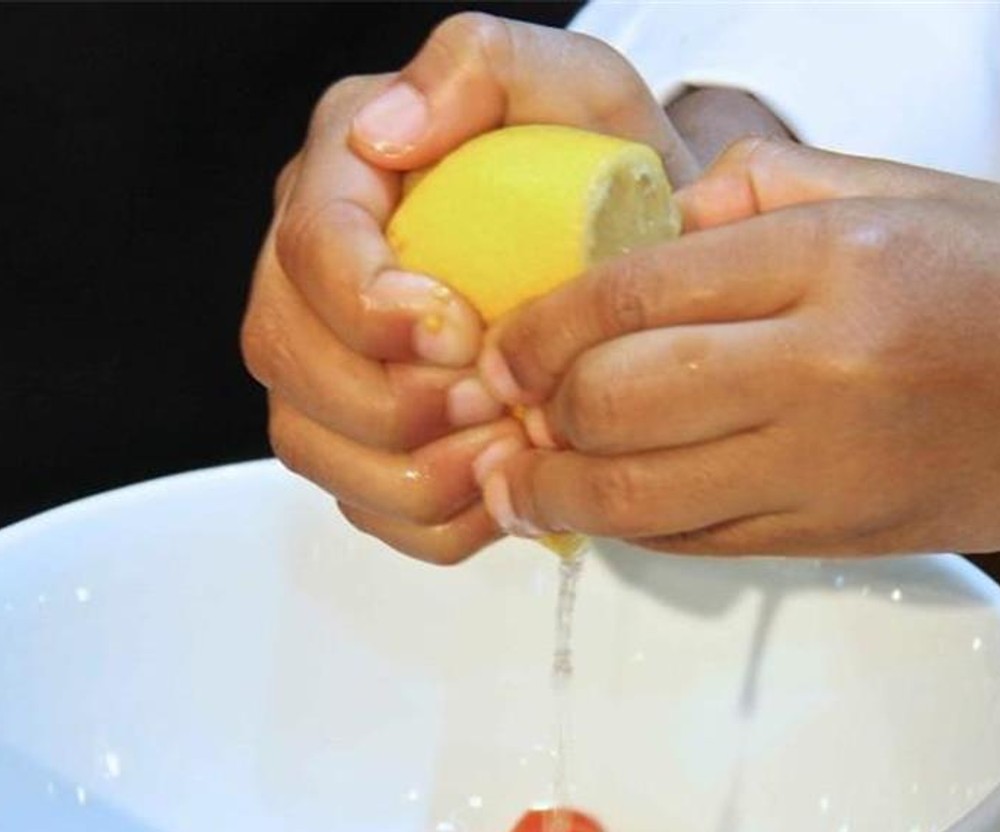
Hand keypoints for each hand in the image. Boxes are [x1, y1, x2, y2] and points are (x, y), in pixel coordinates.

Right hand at [240, 14, 697, 563]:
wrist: (640, 263)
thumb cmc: (605, 180)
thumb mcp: (574, 92)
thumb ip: (482, 69)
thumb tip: (384, 135)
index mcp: (350, 176)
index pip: (310, 246)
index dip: (370, 307)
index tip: (462, 333)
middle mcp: (318, 272)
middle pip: (286, 356)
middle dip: (391, 402)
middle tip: (496, 402)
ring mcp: (333, 361)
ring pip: (311, 445)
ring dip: (413, 472)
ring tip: (508, 447)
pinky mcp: (367, 440)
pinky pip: (366, 508)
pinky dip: (435, 520)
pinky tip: (503, 488)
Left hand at [474, 138, 999, 557]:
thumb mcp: (904, 191)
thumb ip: (761, 195)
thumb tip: (650, 224)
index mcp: (837, 264)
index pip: (629, 298)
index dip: (539, 326)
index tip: (507, 336)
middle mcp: (825, 378)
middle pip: (614, 407)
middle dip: (535, 408)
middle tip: (507, 397)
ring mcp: (833, 477)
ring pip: (640, 501)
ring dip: (560, 489)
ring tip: (528, 468)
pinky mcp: (842, 543)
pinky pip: (701, 544)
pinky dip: (634, 526)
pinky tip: (610, 499)